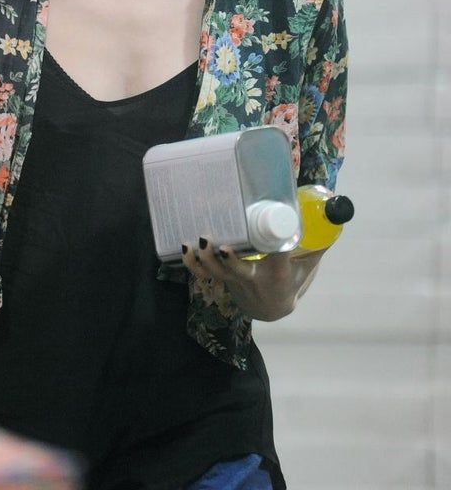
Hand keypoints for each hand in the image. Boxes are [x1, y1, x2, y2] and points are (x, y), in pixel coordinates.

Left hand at [180, 236, 323, 321]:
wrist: (272, 308)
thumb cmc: (292, 281)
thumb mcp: (307, 265)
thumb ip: (316, 243)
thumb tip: (335, 213)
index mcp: (279, 275)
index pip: (278, 259)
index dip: (274, 246)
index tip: (273, 228)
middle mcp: (255, 281)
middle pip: (240, 272)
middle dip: (230, 259)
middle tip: (221, 242)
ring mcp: (236, 282)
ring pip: (219, 273)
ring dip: (208, 259)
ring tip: (200, 240)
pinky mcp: (223, 280)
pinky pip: (205, 275)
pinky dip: (193, 264)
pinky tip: (186, 248)